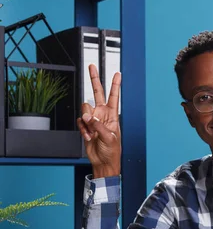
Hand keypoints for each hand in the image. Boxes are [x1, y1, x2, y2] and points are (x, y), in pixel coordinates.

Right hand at [76, 64, 121, 178]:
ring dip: (86, 121)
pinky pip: (80, 122)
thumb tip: (87, 117)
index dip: (115, 85)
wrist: (103, 161)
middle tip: (92, 66)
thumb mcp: (109, 137)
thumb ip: (97, 125)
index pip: (114, 96)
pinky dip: (82, 129)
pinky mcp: (85, 126)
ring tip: (91, 131)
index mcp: (113, 115)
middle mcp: (103, 114)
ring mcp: (93, 120)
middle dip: (94, 80)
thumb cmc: (112, 151)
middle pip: (97, 93)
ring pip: (84, 109)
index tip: (117, 73)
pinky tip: (89, 136)